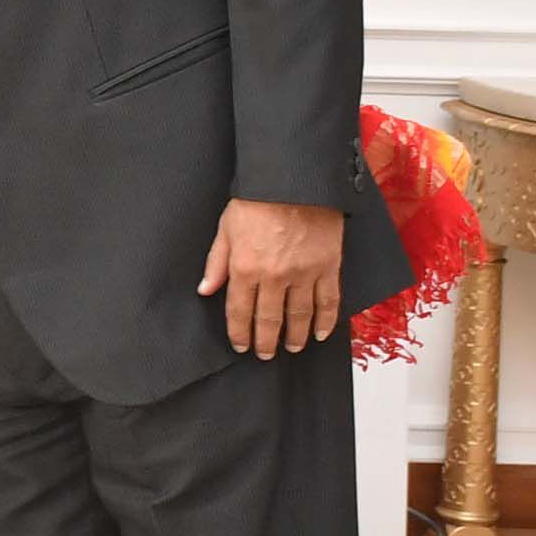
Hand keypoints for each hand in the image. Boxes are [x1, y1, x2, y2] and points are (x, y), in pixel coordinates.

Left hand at [198, 197, 345, 357]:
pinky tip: (320, 334)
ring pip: (300, 316)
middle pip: (270, 320)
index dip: (240, 333)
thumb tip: (206, 290)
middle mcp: (275, 276)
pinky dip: (325, 321)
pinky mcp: (329, 266)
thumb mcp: (227, 228)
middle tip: (266, 355)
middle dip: (266, 342)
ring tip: (291, 348)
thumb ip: (217, 262)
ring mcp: (304, 273)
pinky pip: (328, 301)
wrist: (295, 180)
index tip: (241, 346)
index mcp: (246, 268)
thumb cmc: (257, 200)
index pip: (240, 311)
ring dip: (295, 336)